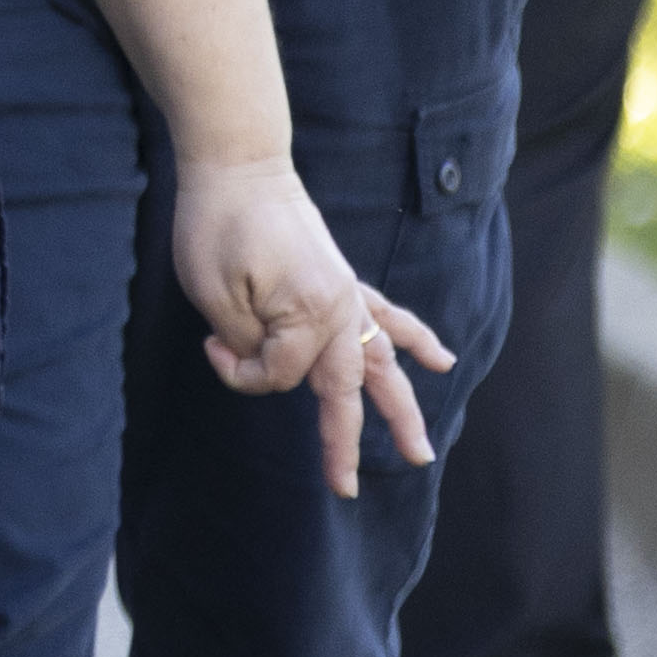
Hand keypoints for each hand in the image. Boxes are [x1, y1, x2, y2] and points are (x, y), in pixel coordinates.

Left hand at [165, 150, 452, 496]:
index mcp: (312, 315)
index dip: (242, 373)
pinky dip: (416, 339)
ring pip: (383, 364)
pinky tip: (441, 361)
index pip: (281, 377)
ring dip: (401, 408)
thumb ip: (252, 344)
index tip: (215, 344)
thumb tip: (271, 367)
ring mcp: (349, 295)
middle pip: (348, 391)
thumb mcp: (217, 295)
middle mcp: (342, 310)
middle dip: (346, 442)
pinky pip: (390, 317)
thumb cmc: (217, 227)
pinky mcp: (345, 280)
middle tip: (345, 489)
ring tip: (420, 451)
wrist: (238, 167)